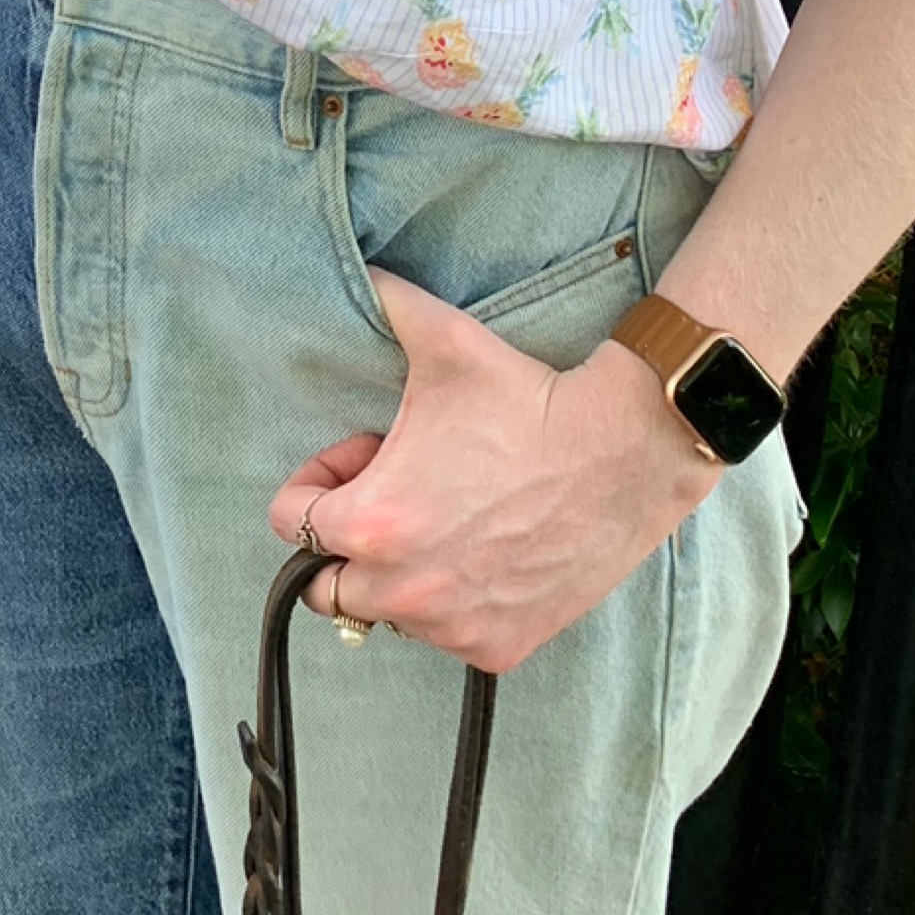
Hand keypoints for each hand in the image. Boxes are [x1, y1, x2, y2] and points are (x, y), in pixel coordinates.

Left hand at [266, 269, 718, 674]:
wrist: (625, 452)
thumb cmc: (526, 399)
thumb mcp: (438, 339)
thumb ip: (381, 300)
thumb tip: (357, 269)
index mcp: (371, 524)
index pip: (289, 523)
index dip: (317, 482)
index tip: (363, 455)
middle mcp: (405, 591)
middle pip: (328, 584)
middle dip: (345, 540)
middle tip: (394, 491)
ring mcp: (454, 626)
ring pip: (388, 612)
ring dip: (397, 572)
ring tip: (443, 516)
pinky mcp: (503, 646)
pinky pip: (446, 636)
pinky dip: (449, 603)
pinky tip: (480, 551)